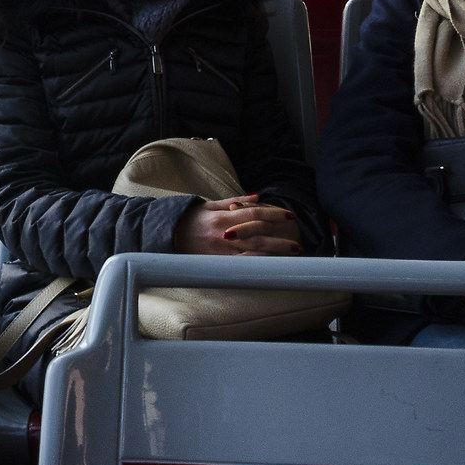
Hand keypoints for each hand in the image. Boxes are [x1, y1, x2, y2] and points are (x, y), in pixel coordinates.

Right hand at [172, 194, 302, 255]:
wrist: (166, 234)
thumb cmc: (190, 218)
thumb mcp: (210, 205)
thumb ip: (235, 201)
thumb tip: (258, 197)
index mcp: (223, 217)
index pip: (255, 213)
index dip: (274, 214)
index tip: (290, 216)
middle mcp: (223, 234)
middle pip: (258, 235)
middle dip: (280, 241)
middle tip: (298, 245)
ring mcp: (220, 251)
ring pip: (252, 253)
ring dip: (273, 255)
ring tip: (289, 258)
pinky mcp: (216, 263)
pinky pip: (240, 266)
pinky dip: (256, 265)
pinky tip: (270, 267)